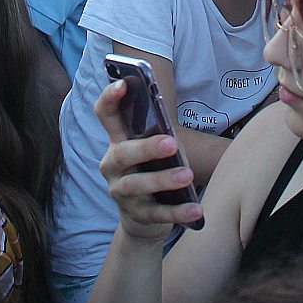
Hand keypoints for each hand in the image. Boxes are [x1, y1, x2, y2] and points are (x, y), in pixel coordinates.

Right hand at [94, 80, 203, 242]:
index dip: (110, 98)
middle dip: (146, 147)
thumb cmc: (151, 170)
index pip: (106, 115)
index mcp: (117, 141)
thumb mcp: (151, 150)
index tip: (123, 84)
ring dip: (163, 180)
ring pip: (137, 185)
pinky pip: (158, 213)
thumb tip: (172, 134)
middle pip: (123, 153)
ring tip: (186, 176)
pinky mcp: (137, 215)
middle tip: (171, 142)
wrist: (143, 218)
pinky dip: (178, 213)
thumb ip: (158, 135)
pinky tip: (196, 210)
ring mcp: (122, 192)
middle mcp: (113, 165)